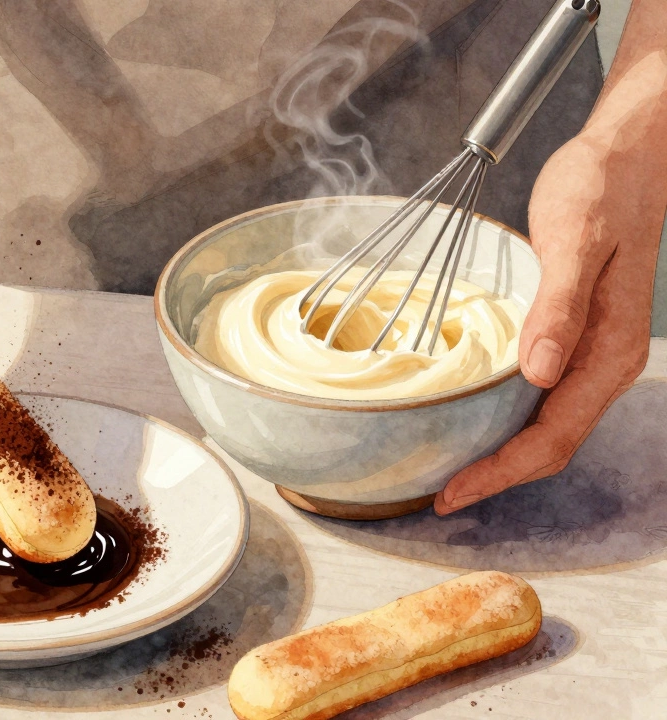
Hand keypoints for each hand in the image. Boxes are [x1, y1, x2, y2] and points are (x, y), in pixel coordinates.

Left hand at [434, 134, 660, 514]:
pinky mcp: (573, 337)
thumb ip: (559, 307)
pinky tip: (472, 419)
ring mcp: (590, 353)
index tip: (454, 491)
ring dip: (500, 454)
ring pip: (546, 426)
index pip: (553, 436)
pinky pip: (541, 398)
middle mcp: (604, 362)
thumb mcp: (574, 238)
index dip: (502, 471)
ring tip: (449, 470)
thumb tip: (538, 372)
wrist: (626, 158)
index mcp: (610, 351)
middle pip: (550, 444)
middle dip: (496, 476)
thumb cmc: (601, 189)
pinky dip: (506, 420)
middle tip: (440, 496)